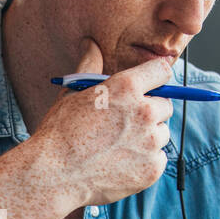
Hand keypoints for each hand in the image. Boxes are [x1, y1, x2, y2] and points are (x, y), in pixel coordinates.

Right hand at [32, 37, 174, 206]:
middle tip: (124, 124)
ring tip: (118, 146)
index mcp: (127, 87)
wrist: (54, 176)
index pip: (161, 71)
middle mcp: (144, 112)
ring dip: (147, 138)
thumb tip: (90, 43)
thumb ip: (90, 65)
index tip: (150, 86)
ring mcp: (150, 142)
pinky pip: (158, 159)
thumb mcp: (73, 93)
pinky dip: (144, 162)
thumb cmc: (60, 133)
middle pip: (165, 105)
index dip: (155, 77)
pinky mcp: (152, 168)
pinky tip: (120, 163)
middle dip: (149, 111)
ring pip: (162, 134)